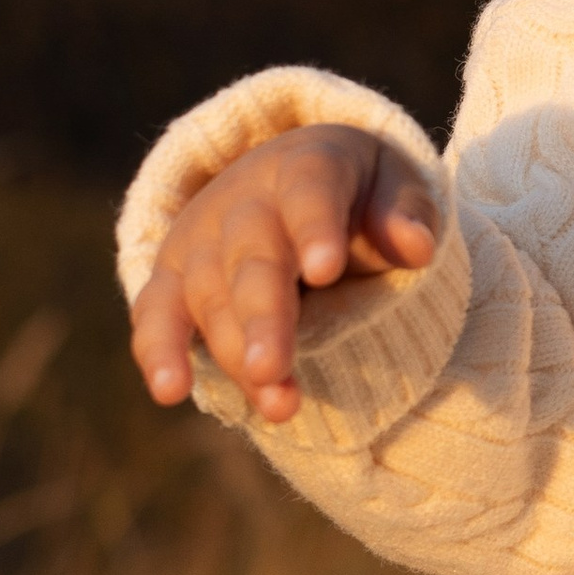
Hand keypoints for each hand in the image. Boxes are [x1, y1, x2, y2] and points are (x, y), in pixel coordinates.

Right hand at [130, 125, 437, 422]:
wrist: (288, 180)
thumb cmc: (356, 194)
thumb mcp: (393, 186)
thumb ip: (406, 213)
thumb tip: (417, 247)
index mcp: (305, 167)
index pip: (309, 192)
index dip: (314, 229)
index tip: (325, 271)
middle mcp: (243, 200)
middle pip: (252, 258)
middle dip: (263, 315)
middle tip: (272, 367)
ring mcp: (200, 240)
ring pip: (210, 296)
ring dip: (235, 353)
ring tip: (277, 407)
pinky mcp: (172, 280)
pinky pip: (155, 314)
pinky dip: (159, 351)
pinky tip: (169, 390)